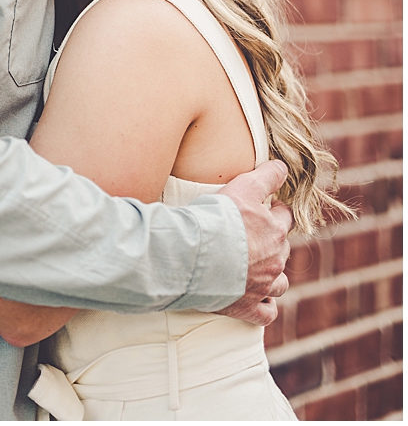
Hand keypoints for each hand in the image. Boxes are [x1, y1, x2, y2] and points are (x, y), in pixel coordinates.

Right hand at [214, 160, 293, 326]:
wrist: (193, 254)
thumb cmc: (215, 218)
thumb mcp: (242, 187)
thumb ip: (265, 176)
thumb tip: (284, 166)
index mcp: (275, 231)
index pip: (285, 218)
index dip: (274, 212)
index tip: (262, 209)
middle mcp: (275, 259)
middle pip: (282, 249)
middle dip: (271, 243)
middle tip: (249, 236)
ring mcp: (263, 286)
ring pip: (280, 283)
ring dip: (271, 276)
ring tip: (254, 269)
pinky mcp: (248, 307)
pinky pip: (267, 312)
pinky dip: (263, 306)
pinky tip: (254, 298)